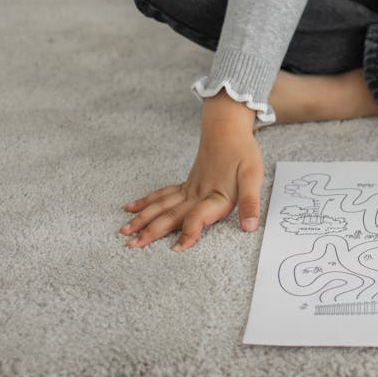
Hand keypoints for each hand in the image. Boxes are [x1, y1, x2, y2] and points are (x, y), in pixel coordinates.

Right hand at [119, 91, 263, 250]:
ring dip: (143, 219)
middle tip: (132, 246)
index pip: (198, 217)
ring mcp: (188, 188)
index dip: (189, 233)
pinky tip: (131, 207)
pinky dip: (146, 202)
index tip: (176, 249)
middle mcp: (197, 194)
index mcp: (214, 196)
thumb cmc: (242, 151)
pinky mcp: (186, 183)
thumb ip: (250, 201)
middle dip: (150, 232)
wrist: (228, 128)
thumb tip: (249, 226)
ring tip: (124, 231)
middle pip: (171, 215)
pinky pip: (162, 194)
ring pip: (161, 205)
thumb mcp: (253, 176)